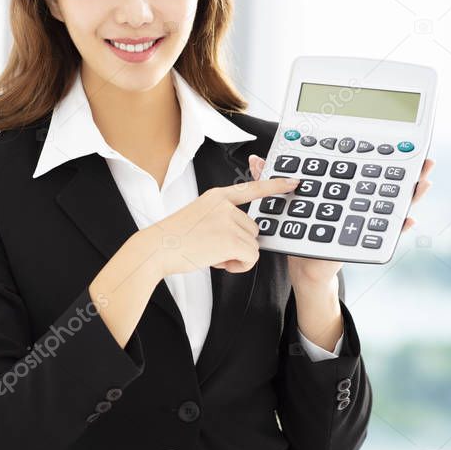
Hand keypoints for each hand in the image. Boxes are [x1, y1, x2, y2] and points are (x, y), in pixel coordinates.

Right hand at [140, 175, 299, 276]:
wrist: (157, 248)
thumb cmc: (174, 238)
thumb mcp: (199, 216)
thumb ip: (221, 218)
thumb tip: (242, 238)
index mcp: (217, 196)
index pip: (252, 188)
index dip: (275, 186)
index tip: (293, 182)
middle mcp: (225, 205)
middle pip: (253, 229)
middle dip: (239, 244)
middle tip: (214, 249)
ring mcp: (228, 221)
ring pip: (252, 245)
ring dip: (237, 256)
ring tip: (212, 255)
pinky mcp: (231, 239)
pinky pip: (251, 258)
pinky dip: (238, 266)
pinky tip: (219, 263)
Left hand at [247, 154, 435, 285]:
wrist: (303, 262)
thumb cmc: (300, 227)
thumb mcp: (285, 202)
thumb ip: (272, 181)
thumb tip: (258, 160)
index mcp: (346, 186)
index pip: (367, 165)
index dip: (383, 151)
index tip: (399, 138)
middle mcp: (361, 200)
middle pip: (388, 181)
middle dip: (408, 169)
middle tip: (424, 158)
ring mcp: (365, 219)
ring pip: (392, 204)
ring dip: (411, 193)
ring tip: (424, 182)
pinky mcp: (364, 239)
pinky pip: (385, 234)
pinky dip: (397, 228)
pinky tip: (408, 221)